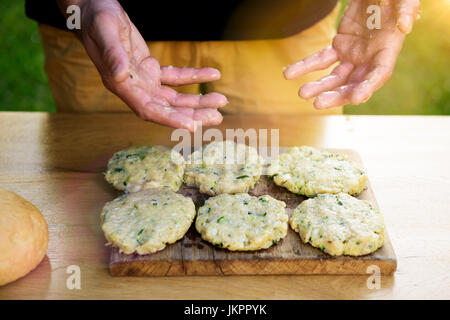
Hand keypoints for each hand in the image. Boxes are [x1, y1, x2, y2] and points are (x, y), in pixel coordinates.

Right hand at [65, 0, 226, 130]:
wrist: (95, 12)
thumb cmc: (96, 22)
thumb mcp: (105, 34)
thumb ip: (113, 56)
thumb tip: (120, 76)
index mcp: (122, 87)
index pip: (149, 110)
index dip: (170, 119)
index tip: (192, 126)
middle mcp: (135, 89)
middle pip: (167, 108)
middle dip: (192, 114)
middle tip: (217, 116)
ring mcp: (144, 81)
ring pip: (175, 97)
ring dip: (197, 100)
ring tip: (220, 100)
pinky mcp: (151, 70)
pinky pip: (176, 77)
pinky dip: (194, 76)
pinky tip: (211, 74)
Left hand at [284, 0, 421, 108]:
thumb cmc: (395, 0)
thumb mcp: (404, 2)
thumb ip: (406, 12)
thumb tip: (405, 24)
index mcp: (387, 54)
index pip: (378, 76)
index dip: (367, 88)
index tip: (356, 98)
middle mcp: (369, 61)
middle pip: (352, 84)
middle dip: (336, 95)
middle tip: (318, 103)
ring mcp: (352, 56)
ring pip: (334, 77)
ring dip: (318, 86)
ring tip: (302, 93)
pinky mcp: (338, 47)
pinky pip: (320, 60)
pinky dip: (304, 66)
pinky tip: (289, 74)